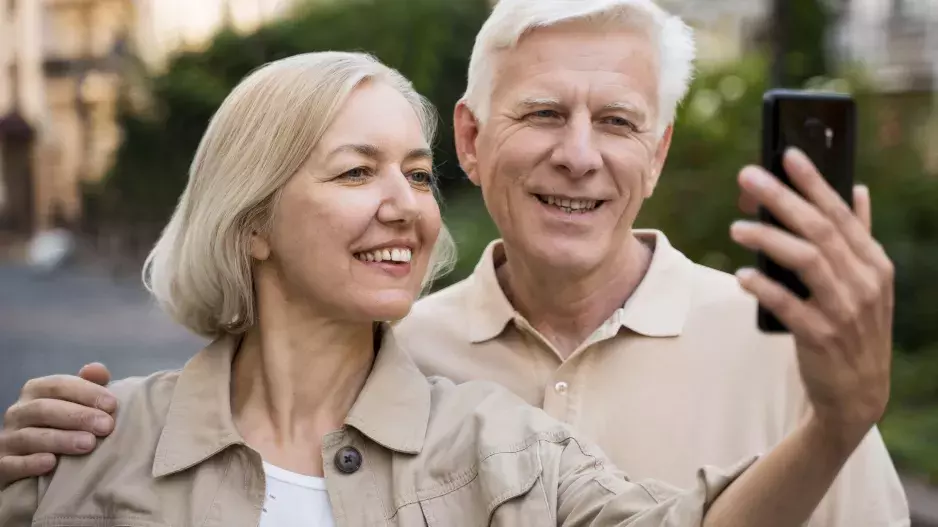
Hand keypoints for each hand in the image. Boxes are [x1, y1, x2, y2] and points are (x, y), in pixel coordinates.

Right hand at [0, 363, 115, 487]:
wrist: (29, 461)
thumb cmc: (62, 425)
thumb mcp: (75, 402)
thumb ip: (88, 385)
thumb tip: (97, 370)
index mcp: (35, 391)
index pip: (59, 384)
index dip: (87, 392)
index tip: (112, 405)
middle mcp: (17, 412)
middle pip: (45, 409)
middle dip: (79, 416)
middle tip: (107, 426)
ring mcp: (7, 439)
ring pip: (29, 436)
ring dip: (61, 439)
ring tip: (89, 444)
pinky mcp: (1, 466)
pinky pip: (10, 464)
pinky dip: (30, 463)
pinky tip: (51, 463)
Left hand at [730, 148, 893, 449]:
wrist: (859, 394)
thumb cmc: (854, 327)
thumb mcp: (868, 280)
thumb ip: (859, 235)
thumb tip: (856, 188)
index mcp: (873, 262)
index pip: (840, 213)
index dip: (813, 182)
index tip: (788, 154)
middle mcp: (863, 282)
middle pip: (819, 230)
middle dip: (782, 199)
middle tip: (749, 177)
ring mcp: (844, 310)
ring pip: (806, 261)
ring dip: (768, 239)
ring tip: (737, 228)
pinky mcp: (821, 337)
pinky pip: (789, 306)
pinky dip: (765, 288)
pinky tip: (743, 276)